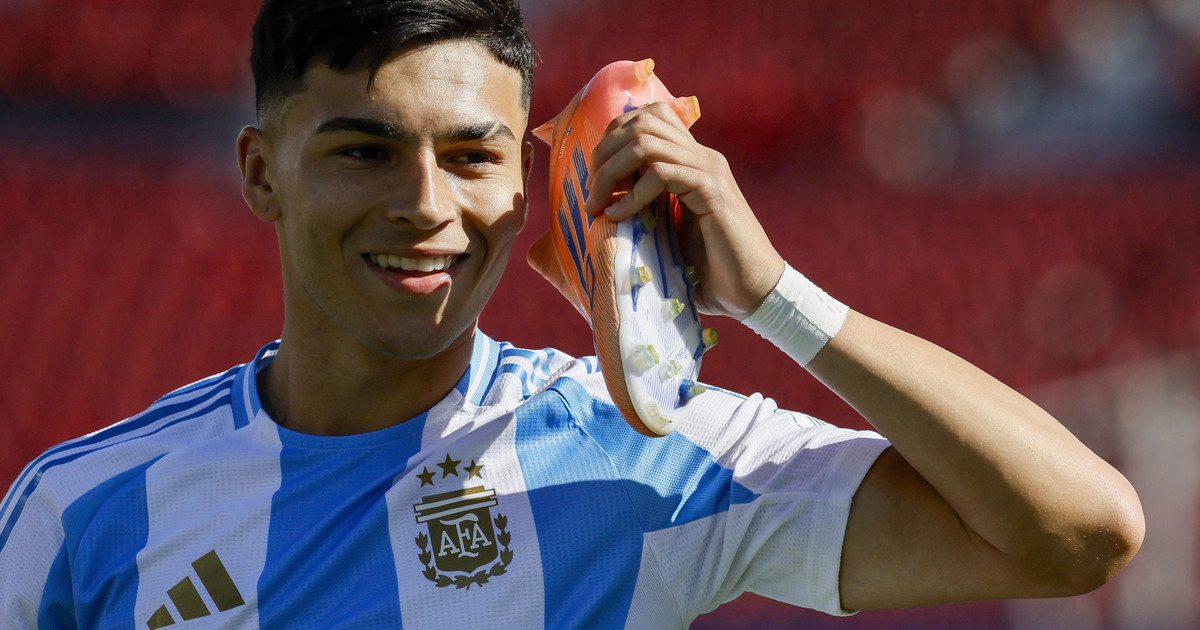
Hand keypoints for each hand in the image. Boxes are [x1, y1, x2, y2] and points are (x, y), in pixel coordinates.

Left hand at [583, 101, 784, 318]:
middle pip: (641, 121)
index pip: (648, 118)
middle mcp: (702, 157)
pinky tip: (619, 218)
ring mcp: (709, 170)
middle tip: (591, 194)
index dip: (612, 140)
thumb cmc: (711, 270)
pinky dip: (632, 195)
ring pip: (645, 141)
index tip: (594, 180)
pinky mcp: (711, 190)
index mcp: (692, 160)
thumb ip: (646, 211)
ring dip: (612, 172)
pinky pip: (661, 173)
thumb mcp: (669, 232)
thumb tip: (602, 211)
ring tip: (598, 206)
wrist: (754, 291)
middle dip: (605, 154)